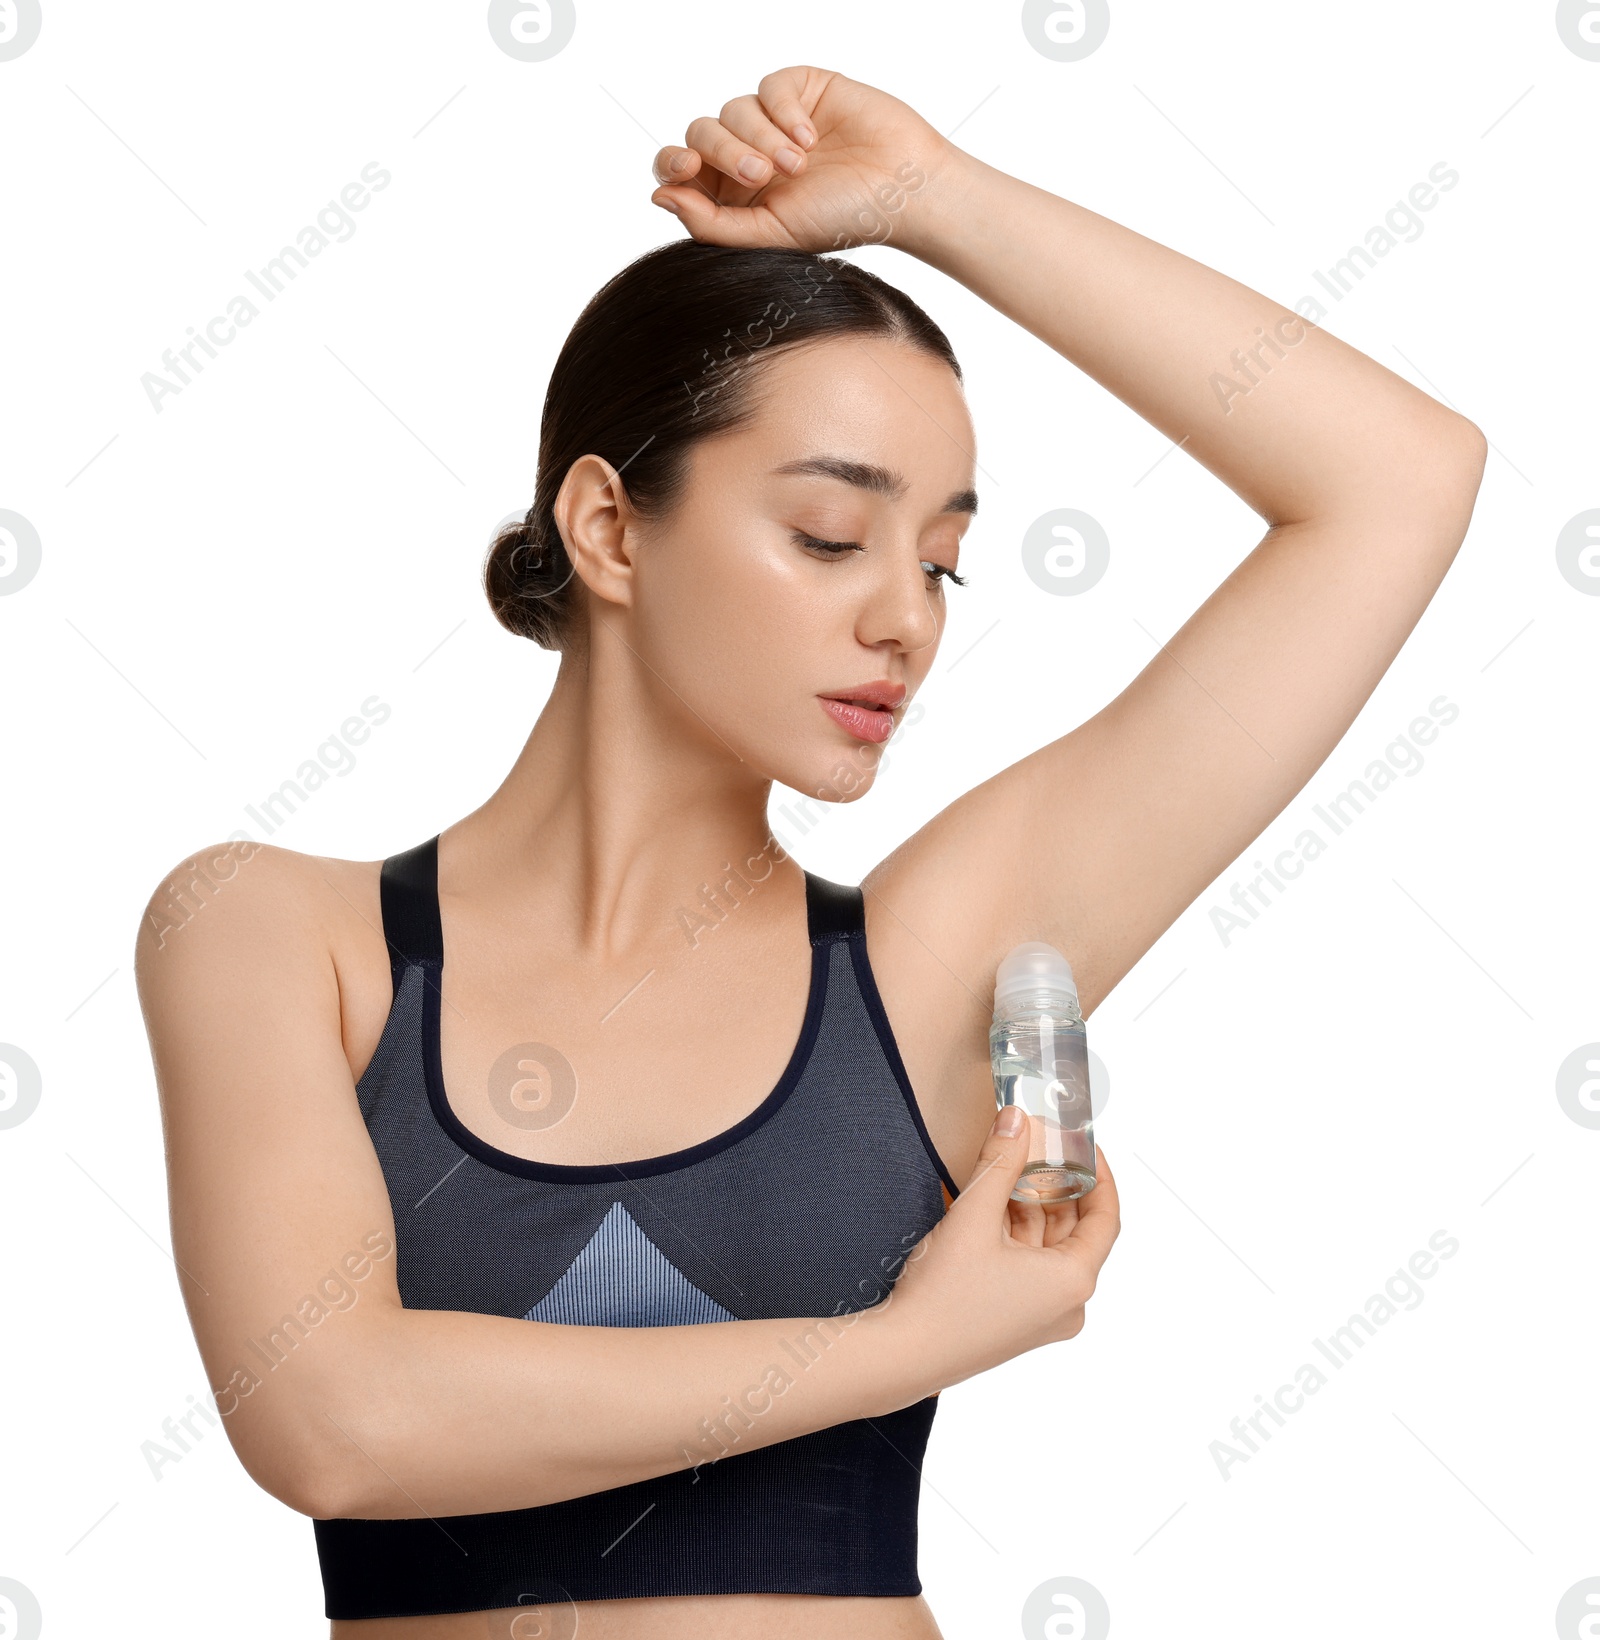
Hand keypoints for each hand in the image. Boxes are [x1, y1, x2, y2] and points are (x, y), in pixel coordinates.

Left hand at [648, 65, 960, 256]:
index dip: (673, 162)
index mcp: (734, 194)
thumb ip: (710, 223)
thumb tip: (658, 195)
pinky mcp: (800, 90)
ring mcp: (773, 121)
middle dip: (726, 152)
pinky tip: (810, 138)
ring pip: (732, 109)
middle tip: (763, 175)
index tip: (685, 168)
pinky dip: (784, 111)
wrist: (902, 190)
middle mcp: (749, 155)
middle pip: (701, 134)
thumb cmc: (841, 220)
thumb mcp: (769, 234)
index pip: (681, 169)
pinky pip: (768, 86)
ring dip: (761, 137)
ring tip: (799, 164)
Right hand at [886, 1107, 1120, 1387]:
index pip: (1106, 1218)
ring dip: (1030, 1206)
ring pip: (1047, 1246)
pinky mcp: (1016, 1319)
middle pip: (1074, 1230)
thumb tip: (1017, 1118)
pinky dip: (1015, 1233)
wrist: (903, 1354)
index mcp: (1072, 1282)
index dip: (1098, 1175)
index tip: (1083, 1145)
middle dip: (1056, 1185)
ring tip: (1009, 1166)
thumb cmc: (944, 1297)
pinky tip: (992, 1203)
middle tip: (1037, 1146)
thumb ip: (1000, 1160)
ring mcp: (1041, 1315)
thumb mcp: (974, 1216)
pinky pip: (1028, 1265)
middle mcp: (1067, 1303)